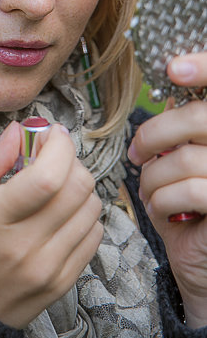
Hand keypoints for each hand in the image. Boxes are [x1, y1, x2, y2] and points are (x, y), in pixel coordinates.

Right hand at [0, 121, 102, 328]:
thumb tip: (19, 132)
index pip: (47, 178)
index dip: (58, 147)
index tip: (50, 133)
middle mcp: (27, 247)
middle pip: (78, 188)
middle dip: (70, 160)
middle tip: (51, 156)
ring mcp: (49, 268)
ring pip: (92, 209)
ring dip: (78, 186)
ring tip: (54, 185)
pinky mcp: (63, 283)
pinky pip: (94, 235)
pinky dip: (83, 214)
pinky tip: (60, 213)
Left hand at [128, 52, 206, 327]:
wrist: (203, 270)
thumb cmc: (188, 213)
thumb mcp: (183, 165)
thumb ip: (181, 133)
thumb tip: (164, 96)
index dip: (204, 68)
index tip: (174, 68)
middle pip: (199, 117)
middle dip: (155, 133)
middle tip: (137, 153)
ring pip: (188, 158)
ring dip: (155, 176)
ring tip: (150, 191)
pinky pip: (192, 191)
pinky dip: (164, 200)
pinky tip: (162, 212)